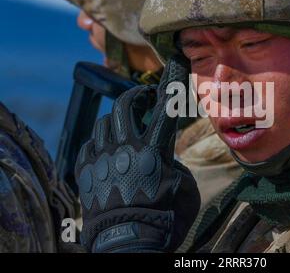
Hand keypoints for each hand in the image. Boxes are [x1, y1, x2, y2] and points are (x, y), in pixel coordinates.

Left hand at [75, 54, 199, 252]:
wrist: (129, 244)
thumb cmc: (164, 220)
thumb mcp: (186, 191)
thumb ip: (177, 166)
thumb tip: (166, 158)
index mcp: (154, 152)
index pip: (166, 109)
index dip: (172, 82)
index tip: (176, 62)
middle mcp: (126, 149)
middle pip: (126, 106)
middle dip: (136, 95)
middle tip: (144, 99)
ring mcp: (103, 159)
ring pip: (104, 122)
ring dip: (117, 120)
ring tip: (124, 129)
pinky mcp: (86, 171)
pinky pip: (89, 143)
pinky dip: (99, 141)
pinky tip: (107, 150)